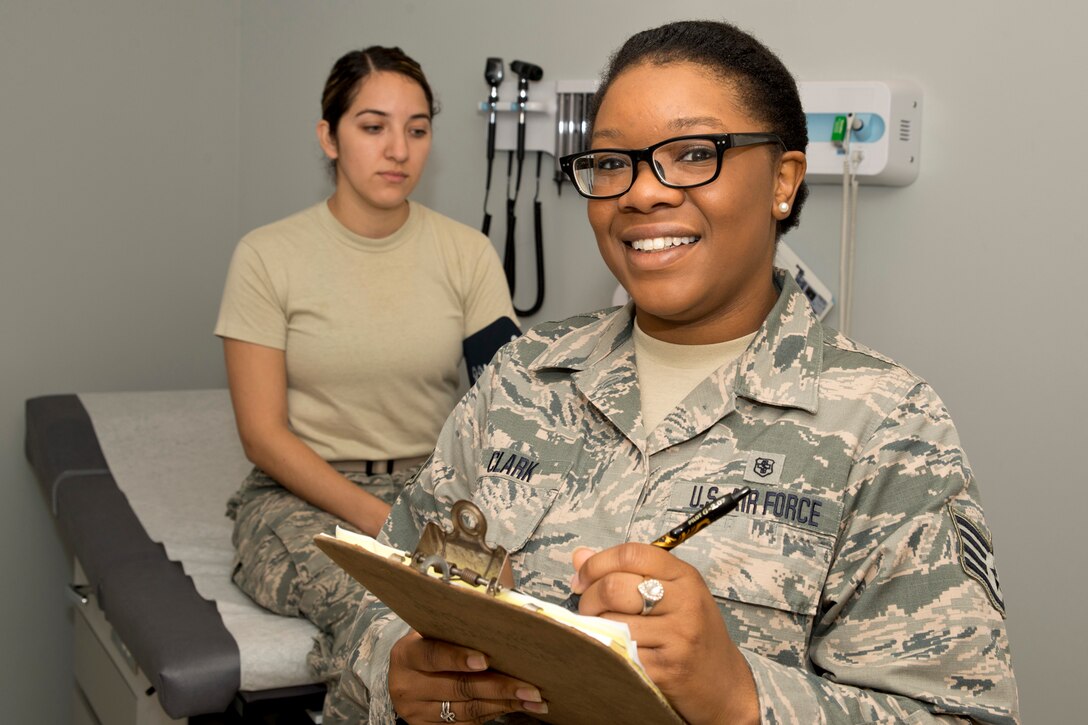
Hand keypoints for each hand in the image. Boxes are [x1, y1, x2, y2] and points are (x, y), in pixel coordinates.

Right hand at [388, 631, 548, 723]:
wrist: (405, 677)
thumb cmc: (430, 645)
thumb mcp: (434, 632)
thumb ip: (460, 627)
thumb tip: (506, 609)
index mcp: (407, 654)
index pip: (433, 655)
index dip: (459, 658)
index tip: (486, 660)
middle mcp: (407, 685)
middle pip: (458, 687)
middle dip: (499, 687)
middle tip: (530, 687)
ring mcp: (416, 711)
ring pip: (467, 710)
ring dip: (504, 704)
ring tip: (532, 698)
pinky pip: (466, 724)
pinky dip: (494, 714)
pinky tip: (515, 706)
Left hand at [570, 545, 758, 724]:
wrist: (724, 685)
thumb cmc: (692, 633)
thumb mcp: (671, 592)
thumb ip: (627, 571)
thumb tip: (580, 557)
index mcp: (685, 577)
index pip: (631, 554)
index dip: (596, 564)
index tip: (582, 579)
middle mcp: (685, 602)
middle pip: (614, 587)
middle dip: (589, 598)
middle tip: (588, 609)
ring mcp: (677, 637)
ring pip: (611, 622)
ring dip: (595, 627)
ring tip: (603, 630)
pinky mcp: (665, 669)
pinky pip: (619, 652)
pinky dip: (608, 650)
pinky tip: (615, 651)